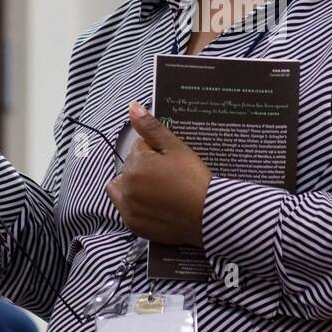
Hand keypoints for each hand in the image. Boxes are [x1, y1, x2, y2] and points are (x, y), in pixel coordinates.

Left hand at [105, 102, 211, 247]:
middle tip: (169, 176)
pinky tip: (157, 205)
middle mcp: (125, 188)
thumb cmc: (194, 179)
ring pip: (123, 189)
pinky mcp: (134, 225)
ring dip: (134, 185)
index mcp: (134, 166)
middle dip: (144, 167)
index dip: (156, 152)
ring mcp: (128, 209)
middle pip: (129, 168)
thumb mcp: (176, 148)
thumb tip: (132, 107)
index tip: (172, 162)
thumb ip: (151, 128)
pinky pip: (127, 209)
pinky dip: (137, 205)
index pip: (138, 149)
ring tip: (159, 190)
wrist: (208, 215)